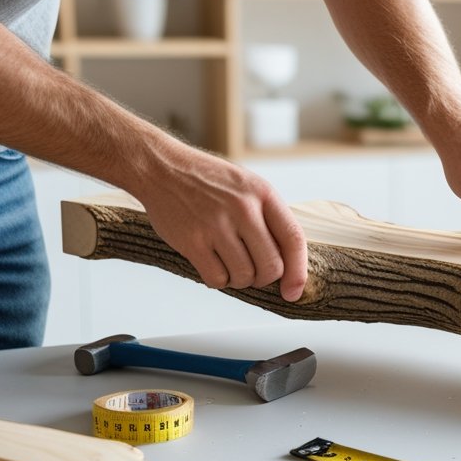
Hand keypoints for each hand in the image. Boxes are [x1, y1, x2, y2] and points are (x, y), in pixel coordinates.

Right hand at [131, 145, 307, 300]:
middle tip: (254, 272)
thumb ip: (269, 217)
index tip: (293, 292)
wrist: (162, 168)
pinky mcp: (192, 241)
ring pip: (244, 276)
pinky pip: (217, 279)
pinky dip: (218, 280)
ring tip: (230, 264)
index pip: (293, 238)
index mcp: (263, 193)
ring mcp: (216, 225)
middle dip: (264, 278)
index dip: (298, 271)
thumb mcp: (248, 186)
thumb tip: (289, 264)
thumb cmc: (209, 181)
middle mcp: (243, 208)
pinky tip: (213, 265)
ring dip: (240, 279)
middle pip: (271, 266)